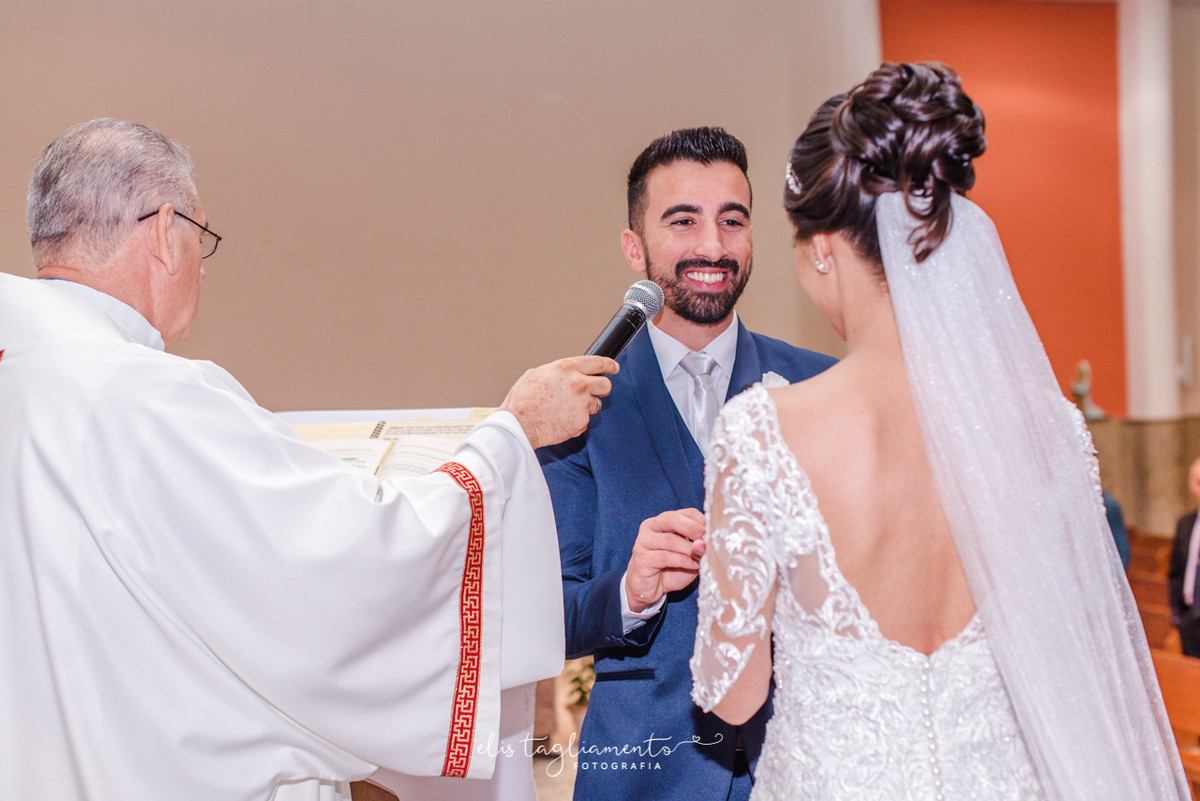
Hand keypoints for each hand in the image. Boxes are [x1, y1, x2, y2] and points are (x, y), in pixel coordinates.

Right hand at [500, 356, 617, 449]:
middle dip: (601, 388)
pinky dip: (577, 420)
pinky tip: (562, 419)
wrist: (518, 425)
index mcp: (566, 368)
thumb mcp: (536, 374)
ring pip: (596, 404)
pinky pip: (586, 419)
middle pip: (605, 384)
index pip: (597, 362)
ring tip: (567, 409)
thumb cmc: (523, 401)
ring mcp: (582, 403)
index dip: (608, 364)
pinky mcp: (582, 421)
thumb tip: (565, 374)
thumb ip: (557, 372)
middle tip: (594, 392)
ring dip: (587, 406)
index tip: (613, 367)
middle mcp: (578, 383)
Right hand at [625, 508, 705, 611]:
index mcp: (663, 521)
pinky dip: (683, 561)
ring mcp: (643, 542)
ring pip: (670, 540)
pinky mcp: (642, 558)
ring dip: (689, 550)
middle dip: (693, 529)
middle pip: (672, 519)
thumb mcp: (689, 556)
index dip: (701, 522)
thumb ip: (697, 548)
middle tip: (706, 541)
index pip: (686, 513)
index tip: (712, 534)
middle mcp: (650, 527)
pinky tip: (693, 566)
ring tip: (701, 558)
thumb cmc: (671, 569)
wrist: (650, 589)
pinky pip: (665, 557)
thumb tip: (705, 542)